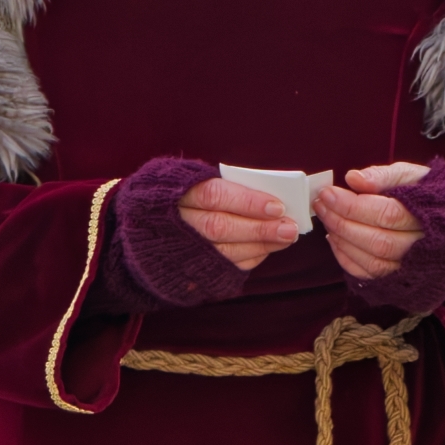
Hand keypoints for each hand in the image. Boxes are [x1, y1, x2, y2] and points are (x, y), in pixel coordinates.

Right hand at [176, 174, 301, 271]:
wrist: (155, 223)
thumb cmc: (187, 194)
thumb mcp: (199, 178)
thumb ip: (231, 184)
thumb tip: (271, 192)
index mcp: (179, 191)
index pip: (215, 195)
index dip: (247, 202)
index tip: (277, 206)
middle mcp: (178, 221)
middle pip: (220, 227)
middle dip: (259, 229)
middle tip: (289, 228)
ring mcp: (182, 246)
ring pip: (223, 251)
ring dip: (259, 245)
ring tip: (286, 238)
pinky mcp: (191, 266)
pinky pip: (224, 266)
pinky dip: (249, 258)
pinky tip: (267, 248)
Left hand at [317, 162, 429, 282]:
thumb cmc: (429, 195)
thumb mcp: (412, 175)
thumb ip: (383, 176)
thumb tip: (353, 179)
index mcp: (430, 217)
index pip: (387, 214)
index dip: (353, 205)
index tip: (328, 193)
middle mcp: (423, 247)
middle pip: (378, 241)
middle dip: (343, 223)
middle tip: (321, 205)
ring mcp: (413, 267)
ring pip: (374, 262)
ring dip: (343, 241)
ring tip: (327, 220)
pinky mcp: (401, 279)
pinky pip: (371, 276)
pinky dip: (348, 260)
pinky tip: (336, 241)